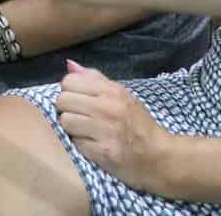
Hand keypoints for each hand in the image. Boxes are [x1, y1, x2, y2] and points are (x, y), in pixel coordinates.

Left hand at [55, 62, 171, 192]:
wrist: (158, 156)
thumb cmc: (138, 123)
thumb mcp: (122, 95)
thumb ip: (94, 79)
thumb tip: (69, 65)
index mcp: (112, 91)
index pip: (69, 82)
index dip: (69, 91)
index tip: (78, 100)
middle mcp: (107, 108)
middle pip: (62, 101)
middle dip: (67, 109)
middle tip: (80, 116)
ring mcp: (104, 130)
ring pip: (65, 122)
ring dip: (72, 128)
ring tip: (85, 131)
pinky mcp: (102, 152)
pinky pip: (75, 143)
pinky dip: (81, 145)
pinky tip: (94, 144)